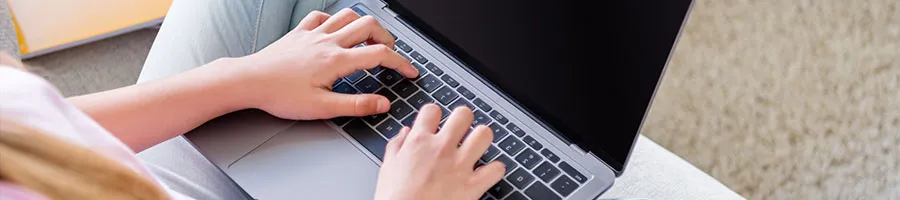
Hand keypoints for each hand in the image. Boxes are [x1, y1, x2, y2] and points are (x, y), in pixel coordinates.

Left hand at [228, 9, 417, 119]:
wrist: (248, 81)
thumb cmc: (280, 95)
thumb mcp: (322, 108)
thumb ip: (356, 105)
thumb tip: (383, 104)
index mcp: (337, 60)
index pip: (380, 55)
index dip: (401, 63)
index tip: (410, 72)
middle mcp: (328, 42)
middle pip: (369, 26)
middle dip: (387, 38)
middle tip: (390, 53)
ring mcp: (313, 34)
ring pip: (348, 15)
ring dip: (364, 25)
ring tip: (369, 40)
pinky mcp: (299, 33)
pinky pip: (322, 16)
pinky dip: (335, 21)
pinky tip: (335, 32)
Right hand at [375, 104, 505, 199]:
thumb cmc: (394, 198)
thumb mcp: (388, 167)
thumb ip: (397, 145)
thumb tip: (405, 132)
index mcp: (419, 142)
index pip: (433, 110)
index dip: (435, 115)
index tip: (436, 123)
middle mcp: (442, 149)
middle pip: (464, 114)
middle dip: (464, 119)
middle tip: (461, 130)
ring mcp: (459, 165)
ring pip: (484, 134)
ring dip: (482, 139)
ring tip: (477, 146)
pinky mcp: (473, 185)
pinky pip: (497, 169)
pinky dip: (494, 170)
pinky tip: (487, 172)